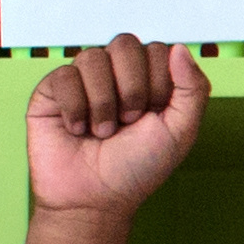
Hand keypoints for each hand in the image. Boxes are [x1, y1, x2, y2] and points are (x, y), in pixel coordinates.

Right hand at [23, 40, 207, 218]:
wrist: (94, 200)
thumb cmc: (138, 169)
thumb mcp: (181, 131)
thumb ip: (193, 88)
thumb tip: (180, 48)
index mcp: (149, 80)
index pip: (158, 49)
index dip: (158, 83)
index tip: (153, 115)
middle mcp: (115, 75)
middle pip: (125, 43)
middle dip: (132, 88)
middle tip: (128, 121)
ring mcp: (83, 81)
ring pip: (92, 57)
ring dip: (103, 103)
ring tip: (102, 132)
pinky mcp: (51, 91)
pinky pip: (63, 75)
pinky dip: (75, 108)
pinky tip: (77, 129)